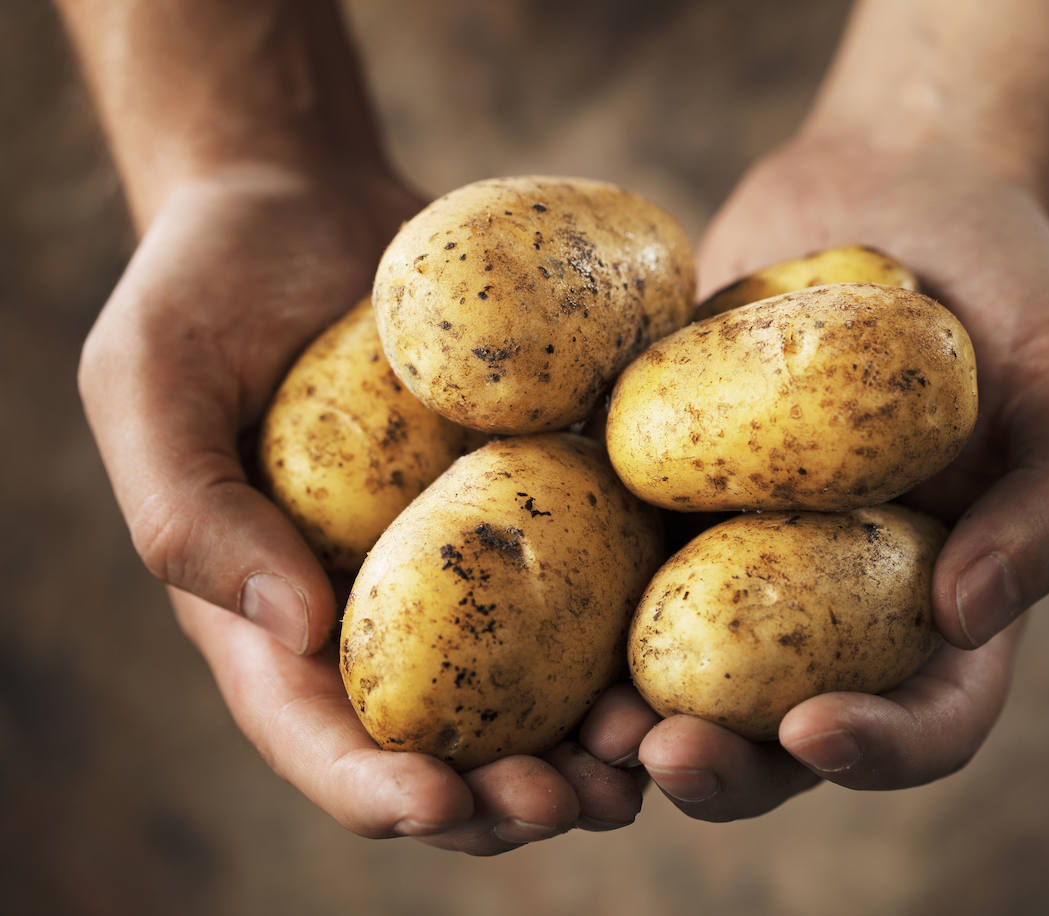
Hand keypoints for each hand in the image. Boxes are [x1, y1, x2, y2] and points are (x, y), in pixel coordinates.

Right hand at [81, 163, 649, 852]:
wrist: (311, 201)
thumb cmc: (207, 287)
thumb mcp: (148, 381)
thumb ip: (190, 510)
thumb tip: (292, 630)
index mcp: (276, 614)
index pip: (319, 735)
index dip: (375, 789)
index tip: (437, 803)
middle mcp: (385, 610)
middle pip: (449, 743)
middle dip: (508, 798)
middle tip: (575, 803)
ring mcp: (472, 563)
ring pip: (540, 689)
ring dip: (595, 743)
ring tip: (651, 755)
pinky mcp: (542, 501)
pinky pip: (598, 579)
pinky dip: (643, 627)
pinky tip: (692, 643)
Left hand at [626, 136, 1048, 818]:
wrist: (893, 185)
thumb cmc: (1011, 283)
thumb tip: (966, 616)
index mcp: (946, 602)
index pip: (929, 717)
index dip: (879, 750)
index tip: (815, 731)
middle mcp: (837, 601)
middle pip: (782, 731)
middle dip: (726, 767)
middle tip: (662, 755)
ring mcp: (738, 550)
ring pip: (682, 671)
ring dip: (631, 719)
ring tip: (586, 724)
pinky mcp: (663, 489)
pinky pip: (611, 557)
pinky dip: (570, 599)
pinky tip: (529, 595)